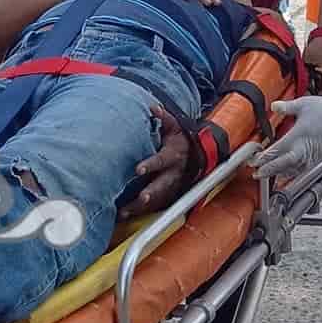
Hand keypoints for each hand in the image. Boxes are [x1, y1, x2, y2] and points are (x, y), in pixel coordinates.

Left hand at [118, 103, 193, 217]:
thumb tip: (153, 107)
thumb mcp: (175, 126)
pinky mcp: (168, 195)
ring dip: (142, 207)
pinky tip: (125, 215)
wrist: (196, 155)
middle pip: (162, 185)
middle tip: (141, 198)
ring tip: (125, 212)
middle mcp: (173, 173)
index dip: (151, 164)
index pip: (161, 160)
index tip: (138, 169)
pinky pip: (154, 206)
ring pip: (158, 199)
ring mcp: (171, 186)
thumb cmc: (179, 139)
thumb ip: (164, 118)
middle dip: (152, 192)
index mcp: (173, 155)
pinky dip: (140, 212)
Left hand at [251, 92, 321, 181]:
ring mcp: (312, 154)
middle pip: (285, 163)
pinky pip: (302, 169)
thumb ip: (286, 107)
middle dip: (270, 169)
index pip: (279, 148)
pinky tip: (282, 175)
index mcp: (300, 134)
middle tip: (257, 173)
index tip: (255, 160)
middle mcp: (305, 147)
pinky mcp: (316, 158)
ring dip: (278, 173)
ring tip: (265, 175)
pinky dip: (291, 174)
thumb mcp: (303, 104)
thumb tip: (274, 106)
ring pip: (293, 169)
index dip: (266, 156)